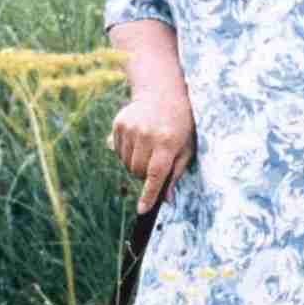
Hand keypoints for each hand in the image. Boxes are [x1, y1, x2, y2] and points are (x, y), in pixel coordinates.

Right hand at [109, 87, 194, 213]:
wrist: (162, 93)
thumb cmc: (179, 126)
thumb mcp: (186, 148)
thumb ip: (175, 174)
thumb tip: (166, 200)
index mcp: (168, 143)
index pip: (156, 175)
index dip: (149, 195)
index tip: (142, 210)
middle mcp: (148, 135)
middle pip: (138, 172)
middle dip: (145, 175)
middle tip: (154, 162)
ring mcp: (131, 129)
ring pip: (126, 164)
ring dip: (135, 164)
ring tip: (147, 149)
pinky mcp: (119, 124)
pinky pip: (117, 151)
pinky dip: (126, 152)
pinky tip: (138, 140)